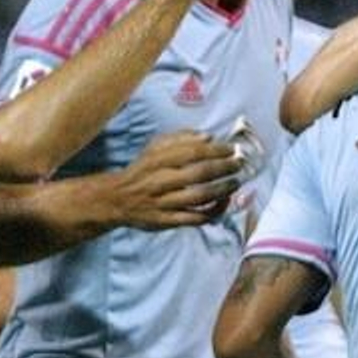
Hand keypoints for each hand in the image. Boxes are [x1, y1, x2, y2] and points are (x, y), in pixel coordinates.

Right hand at [111, 130, 243, 228]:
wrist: (118, 199)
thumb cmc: (143, 170)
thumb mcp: (155, 148)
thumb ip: (180, 138)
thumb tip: (208, 137)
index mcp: (158, 160)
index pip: (192, 152)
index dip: (216, 150)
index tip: (232, 149)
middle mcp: (160, 181)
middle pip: (198, 174)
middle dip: (224, 168)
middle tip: (239, 164)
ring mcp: (164, 203)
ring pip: (199, 197)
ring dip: (222, 189)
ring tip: (236, 182)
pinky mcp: (167, 221)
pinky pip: (195, 218)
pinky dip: (213, 211)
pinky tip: (224, 202)